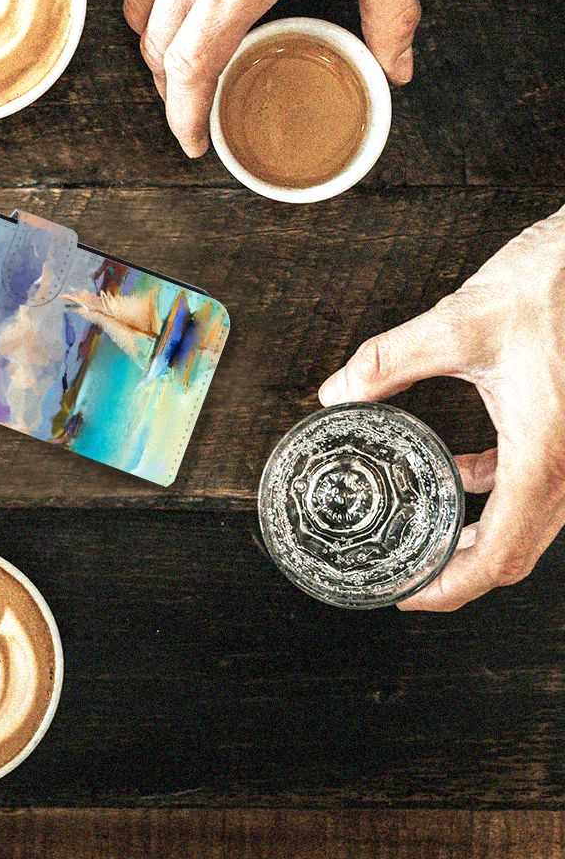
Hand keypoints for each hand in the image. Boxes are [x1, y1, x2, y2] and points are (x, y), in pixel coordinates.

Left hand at [319, 208, 564, 610]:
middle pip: (518, 551)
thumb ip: (388, 362)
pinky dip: (495, 488)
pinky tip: (459, 471)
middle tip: (409, 573)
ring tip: (427, 530)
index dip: (453, 586)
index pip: (502, 553)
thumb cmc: (554, 283)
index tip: (409, 595)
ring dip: (478, 532)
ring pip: (530, 519)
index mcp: (548, 451)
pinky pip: (535, 481)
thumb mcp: (458, 323)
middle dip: (460, 570)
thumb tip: (337, 392)